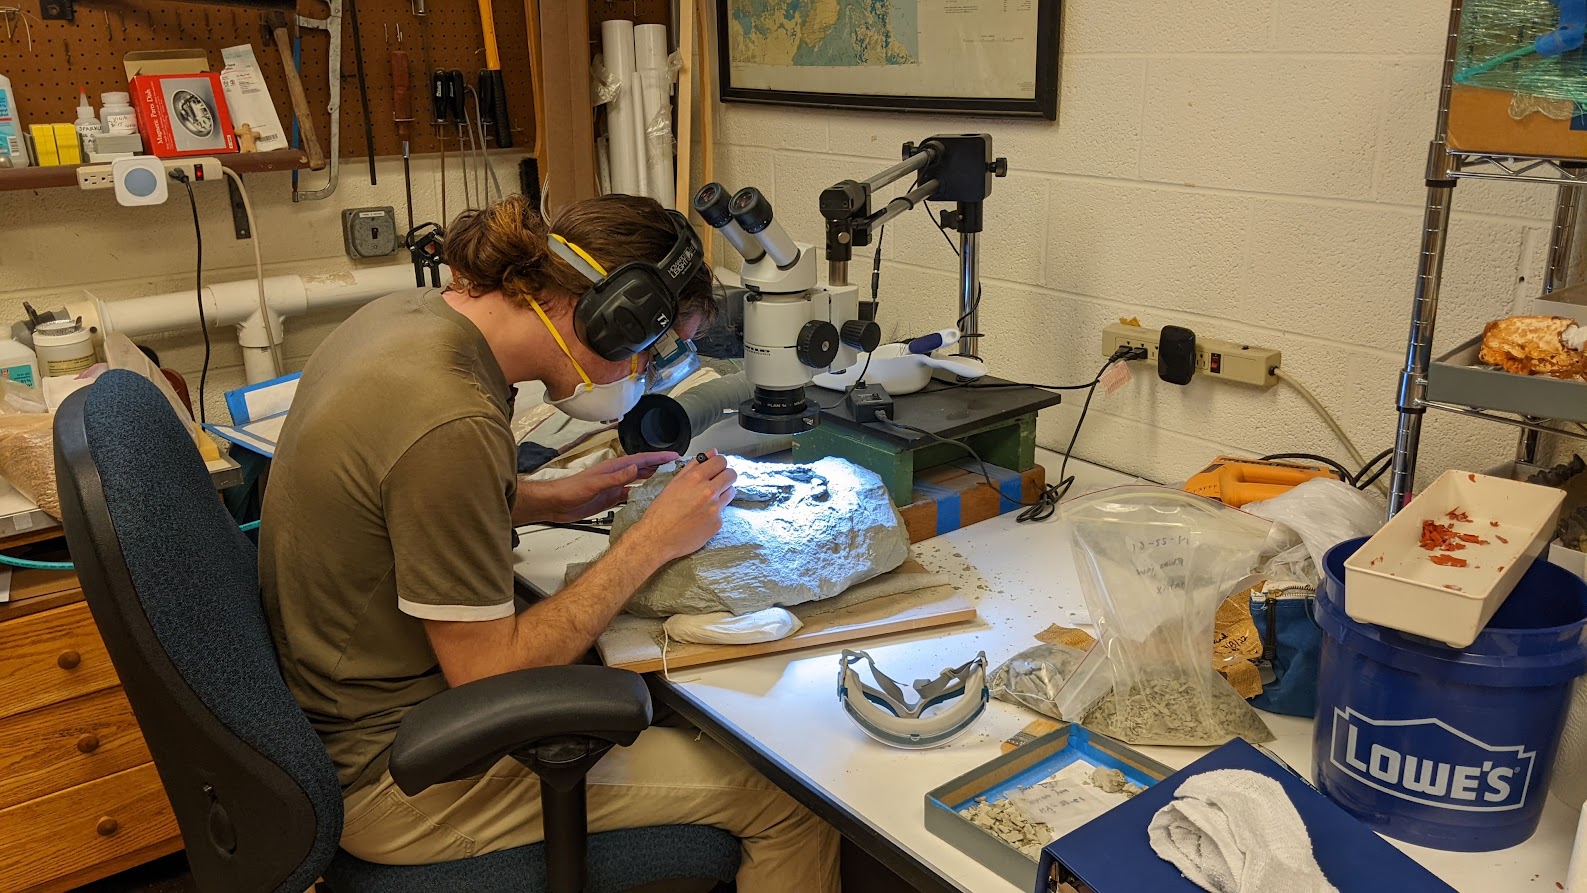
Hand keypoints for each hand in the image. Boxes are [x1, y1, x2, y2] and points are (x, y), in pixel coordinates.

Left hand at [514, 451, 678, 523]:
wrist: (555, 503)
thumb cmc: (570, 490)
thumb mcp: (594, 484)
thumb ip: (615, 477)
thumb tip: (635, 468)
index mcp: (614, 468)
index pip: (642, 460)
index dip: (659, 458)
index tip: (674, 456)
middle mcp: (616, 475)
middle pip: (643, 469)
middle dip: (661, 467)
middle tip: (679, 468)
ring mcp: (614, 487)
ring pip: (639, 481)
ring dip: (653, 480)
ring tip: (670, 482)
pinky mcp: (610, 498)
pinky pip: (630, 495)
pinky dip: (641, 495)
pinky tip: (650, 498)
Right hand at [632, 449, 736, 561]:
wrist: (658, 538)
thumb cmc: (661, 512)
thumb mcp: (674, 483)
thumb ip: (694, 466)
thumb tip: (711, 453)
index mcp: (695, 479)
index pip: (721, 461)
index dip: (719, 463)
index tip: (717, 467)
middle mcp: (707, 492)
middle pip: (731, 474)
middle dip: (725, 475)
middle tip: (717, 481)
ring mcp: (714, 508)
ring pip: (731, 491)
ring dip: (723, 492)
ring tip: (707, 499)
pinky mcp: (717, 523)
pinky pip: (724, 511)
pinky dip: (716, 511)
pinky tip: (702, 515)